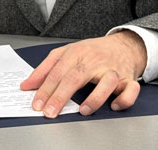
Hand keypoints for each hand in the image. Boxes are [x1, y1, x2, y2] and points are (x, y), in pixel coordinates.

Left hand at [20, 31, 146, 117]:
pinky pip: (131, 89)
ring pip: (107, 82)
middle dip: (61, 96)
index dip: (45, 89)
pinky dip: (125, 99)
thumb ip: (45, 68)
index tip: (37, 104)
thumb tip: (26, 85)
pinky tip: (114, 106)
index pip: (57, 72)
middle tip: (50, 112)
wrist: (123, 45)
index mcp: (77, 52)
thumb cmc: (92, 51)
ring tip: (82, 111)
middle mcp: (94, 60)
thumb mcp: (66, 53)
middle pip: (76, 76)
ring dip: (95, 97)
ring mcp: (113, 69)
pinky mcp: (129, 78)